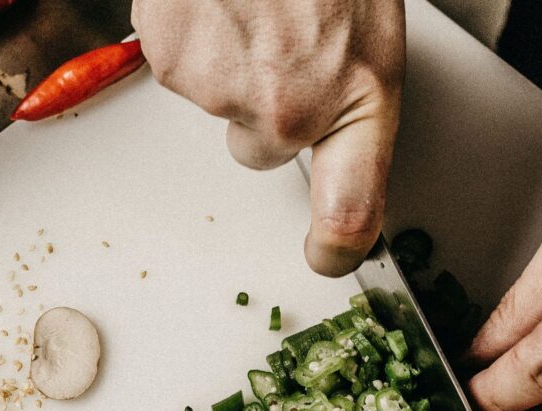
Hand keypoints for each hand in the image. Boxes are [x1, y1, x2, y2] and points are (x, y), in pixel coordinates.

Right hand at [132, 1, 405, 275]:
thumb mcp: (370, 33)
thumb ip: (348, 102)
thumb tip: (324, 145)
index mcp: (358, 100)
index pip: (352, 211)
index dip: (338, 247)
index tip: (328, 255)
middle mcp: (288, 110)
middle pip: (260, 149)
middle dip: (266, 109)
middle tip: (283, 46)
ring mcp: (223, 89)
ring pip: (218, 104)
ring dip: (231, 64)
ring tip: (254, 8)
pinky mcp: (171, 60)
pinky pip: (180, 68)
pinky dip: (195, 39)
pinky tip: (221, 2)